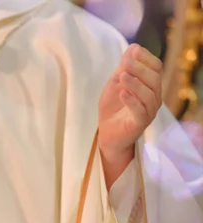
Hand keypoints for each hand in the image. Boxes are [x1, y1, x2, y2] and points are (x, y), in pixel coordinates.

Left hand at [98, 44, 162, 186]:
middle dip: (140, 69)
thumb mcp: (115, 84)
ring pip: (148, 94)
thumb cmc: (113, 108)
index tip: (134, 51)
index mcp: (150, 85)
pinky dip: (132, 101)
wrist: (107, 133)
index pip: (156, 68)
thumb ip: (124, 68)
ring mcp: (149, 111)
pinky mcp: (140, 124)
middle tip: (125, 63)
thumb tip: (133, 47)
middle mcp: (154, 97)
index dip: (146, 58)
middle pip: (154, 79)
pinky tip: (122, 93)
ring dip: (135, 84)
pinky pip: (140, 111)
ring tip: (122, 76)